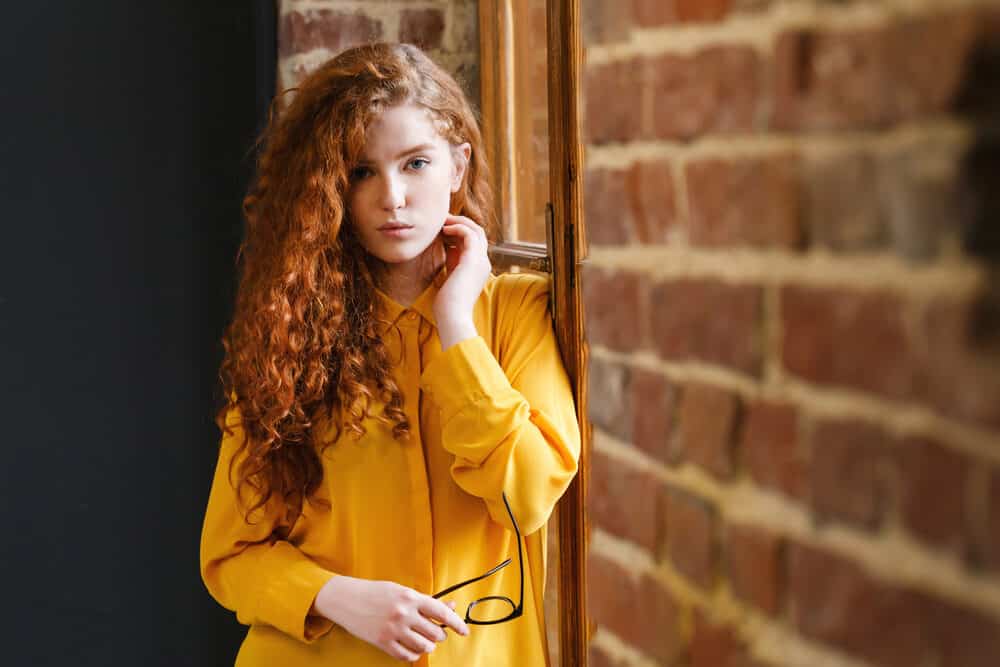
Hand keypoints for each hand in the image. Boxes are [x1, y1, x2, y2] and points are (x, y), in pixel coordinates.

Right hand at [312, 575, 469, 661]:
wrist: (346, 598)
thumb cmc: (376, 592)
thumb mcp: (402, 591)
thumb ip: (425, 601)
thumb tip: (450, 607)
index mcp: (410, 597)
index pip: (442, 613)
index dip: (457, 624)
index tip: (464, 631)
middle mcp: (404, 613)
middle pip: (435, 633)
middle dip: (439, 635)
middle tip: (435, 632)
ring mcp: (393, 629)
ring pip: (424, 646)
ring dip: (428, 645)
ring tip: (423, 640)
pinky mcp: (383, 642)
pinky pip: (407, 656)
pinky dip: (414, 654)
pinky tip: (412, 648)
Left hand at [433, 215, 490, 346]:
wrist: (452, 317)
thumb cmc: (447, 305)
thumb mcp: (450, 278)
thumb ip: (452, 263)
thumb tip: (448, 249)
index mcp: (478, 268)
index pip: (474, 243)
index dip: (460, 232)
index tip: (443, 229)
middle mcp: (483, 263)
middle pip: (478, 233)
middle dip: (461, 223)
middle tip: (443, 220)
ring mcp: (481, 261)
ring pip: (476, 230)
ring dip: (459, 222)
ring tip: (443, 221)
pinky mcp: (473, 259)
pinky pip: (469, 234)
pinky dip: (457, 227)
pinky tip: (444, 230)